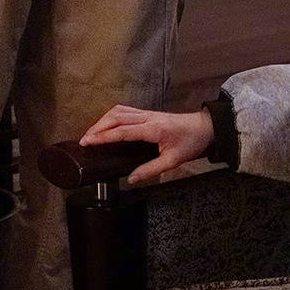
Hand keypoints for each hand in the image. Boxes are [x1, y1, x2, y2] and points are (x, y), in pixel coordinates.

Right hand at [79, 103, 213, 184]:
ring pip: (118, 111)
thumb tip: (132, 178)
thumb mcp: (173, 161)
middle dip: (97, 128)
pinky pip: (125, 111)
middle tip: (84, 140)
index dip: (103, 136)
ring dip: (102, 120)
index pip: (122, 131)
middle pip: (115, 118)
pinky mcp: (147, 113)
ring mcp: (147, 113)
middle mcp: (147, 118)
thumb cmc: (191, 142)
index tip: (89, 141)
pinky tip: (106, 124)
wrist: (205, 128)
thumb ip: (151, 170)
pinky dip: (111, 116)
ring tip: (91, 133)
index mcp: (153, 129)